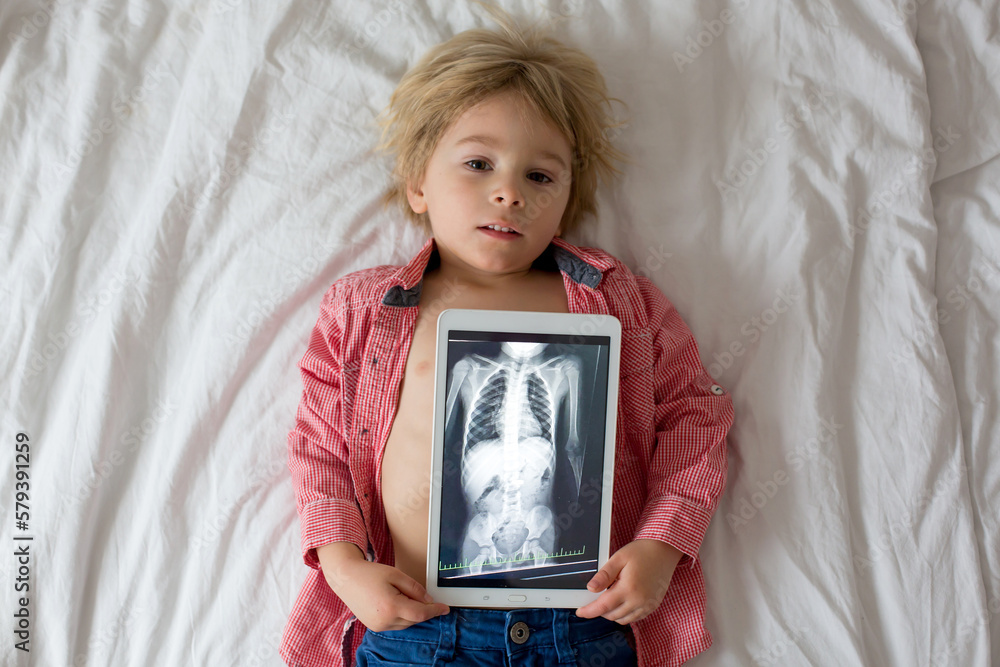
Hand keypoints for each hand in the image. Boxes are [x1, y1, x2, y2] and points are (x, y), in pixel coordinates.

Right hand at [317, 542, 449, 631]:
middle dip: (423, 610)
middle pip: (414, 619)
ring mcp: (378, 626)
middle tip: (429, 598)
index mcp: (391, 606)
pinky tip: (400, 603)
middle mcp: (384, 620)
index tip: (445, 608)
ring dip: (413, 613)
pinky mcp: (374, 626)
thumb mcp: (396, 575)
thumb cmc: (369, 573)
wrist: (346, 578)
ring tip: (408, 597)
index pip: (420, 613)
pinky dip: (402, 616)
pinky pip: (395, 624)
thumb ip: (415, 588)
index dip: (435, 611)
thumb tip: (428, 600)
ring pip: (405, 623)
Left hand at [575, 539, 682, 624]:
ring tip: (609, 597)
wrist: (664, 551)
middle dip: (600, 610)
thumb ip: (604, 575)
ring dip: (612, 613)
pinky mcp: (653, 605)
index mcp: (629, 588)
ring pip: (624, 619)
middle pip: (612, 615)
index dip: (590, 611)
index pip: (604, 606)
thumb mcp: (618, 558)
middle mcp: (639, 601)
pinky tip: (623, 600)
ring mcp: (648, 605)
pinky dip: (625, 613)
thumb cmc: (641, 552)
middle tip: (595, 599)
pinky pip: (635, 617)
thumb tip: (591, 588)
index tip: (580, 612)